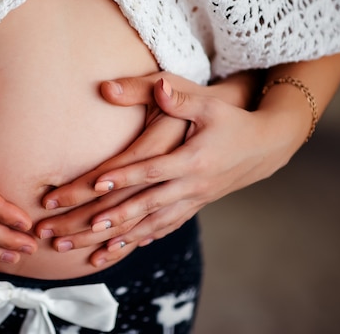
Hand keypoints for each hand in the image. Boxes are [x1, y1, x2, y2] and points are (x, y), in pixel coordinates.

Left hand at [37, 73, 268, 266]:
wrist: (264, 147)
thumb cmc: (230, 119)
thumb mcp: (208, 103)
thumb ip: (178, 97)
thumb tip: (156, 87)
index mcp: (192, 159)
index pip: (151, 169)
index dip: (124, 176)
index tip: (95, 184)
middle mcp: (190, 185)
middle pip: (143, 205)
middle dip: (106, 218)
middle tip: (75, 228)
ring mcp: (191, 200)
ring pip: (150, 225)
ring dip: (117, 238)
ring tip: (87, 251)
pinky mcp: (192, 207)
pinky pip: (162, 228)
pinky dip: (139, 240)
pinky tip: (117, 250)